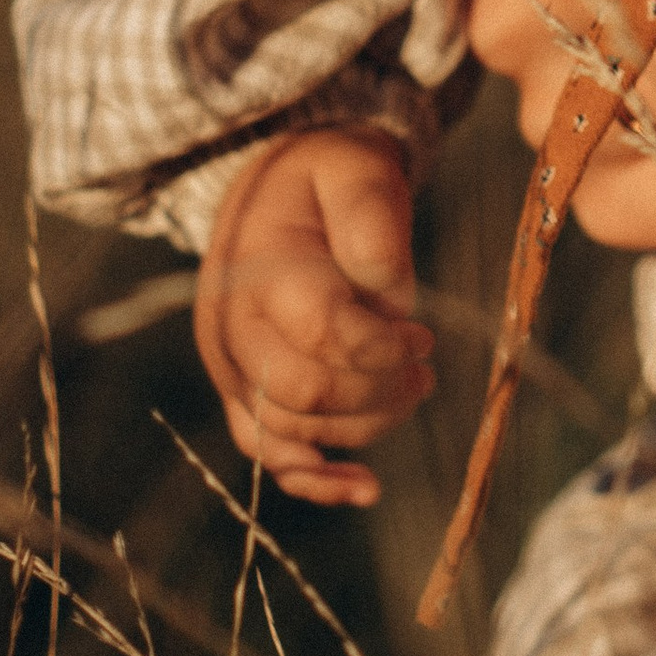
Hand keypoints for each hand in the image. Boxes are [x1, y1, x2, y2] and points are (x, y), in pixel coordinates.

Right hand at [194, 127, 431, 507]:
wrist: (278, 191)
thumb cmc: (327, 179)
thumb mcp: (356, 169)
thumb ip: (373, 221)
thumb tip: (390, 297)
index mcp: (261, 272)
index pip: (324, 333)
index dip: (384, 348)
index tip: (423, 338)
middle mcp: (233, 329)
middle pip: (306, 393)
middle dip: (377, 391)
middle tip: (424, 370)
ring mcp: (232, 369)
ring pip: (289, 433)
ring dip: (361, 429)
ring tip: (410, 392)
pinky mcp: (242, 393)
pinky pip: (268, 455)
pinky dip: (314, 479)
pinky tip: (364, 486)